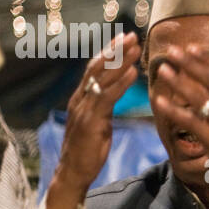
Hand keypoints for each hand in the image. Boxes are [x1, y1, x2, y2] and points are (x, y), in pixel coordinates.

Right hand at [43, 33, 140, 208]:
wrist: (73, 172)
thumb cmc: (88, 150)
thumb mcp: (98, 122)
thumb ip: (104, 105)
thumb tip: (115, 92)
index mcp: (81, 98)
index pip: (95, 69)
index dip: (109, 52)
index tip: (124, 39)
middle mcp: (80, 99)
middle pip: (98, 67)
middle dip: (115, 50)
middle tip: (132, 35)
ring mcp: (83, 109)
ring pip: (102, 78)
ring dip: (121, 61)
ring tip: (136, 48)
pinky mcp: (90, 121)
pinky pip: (107, 98)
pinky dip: (120, 83)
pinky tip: (133, 73)